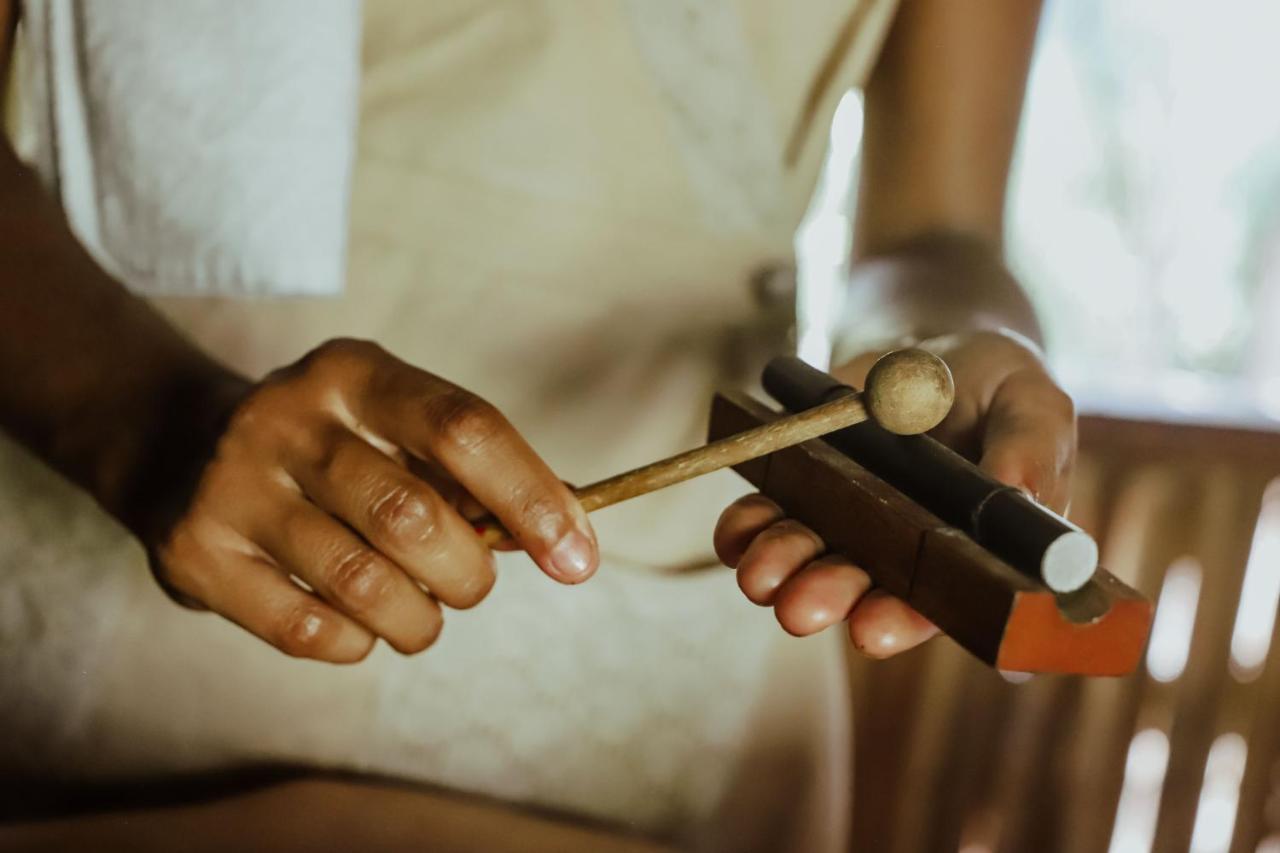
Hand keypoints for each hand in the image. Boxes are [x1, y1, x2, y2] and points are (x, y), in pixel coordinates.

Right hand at [140, 338, 597, 662]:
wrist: (179, 446)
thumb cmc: (331, 447)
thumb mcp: (395, 427)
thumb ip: (475, 474)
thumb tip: (567, 533)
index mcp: (355, 374)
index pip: (464, 429)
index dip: (531, 497)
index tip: (575, 558)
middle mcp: (288, 418)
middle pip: (414, 518)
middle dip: (468, 575)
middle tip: (469, 585)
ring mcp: (233, 484)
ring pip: (364, 584)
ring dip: (418, 620)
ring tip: (421, 616)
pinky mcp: (197, 552)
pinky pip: (308, 629)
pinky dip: (357, 643)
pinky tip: (358, 625)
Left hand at [714, 328, 1075, 657]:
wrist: (932, 352)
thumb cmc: (998, 386)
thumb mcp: (1031, 401)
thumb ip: (1031, 446)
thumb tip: (1017, 489)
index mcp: (965, 552)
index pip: (934, 603)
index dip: (903, 619)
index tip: (873, 628)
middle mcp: (898, 550)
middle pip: (858, 588)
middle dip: (827, 597)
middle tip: (800, 608)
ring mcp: (845, 519)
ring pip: (806, 557)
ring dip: (780, 568)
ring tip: (760, 575)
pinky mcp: (802, 483)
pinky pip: (767, 512)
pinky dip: (745, 525)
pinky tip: (735, 530)